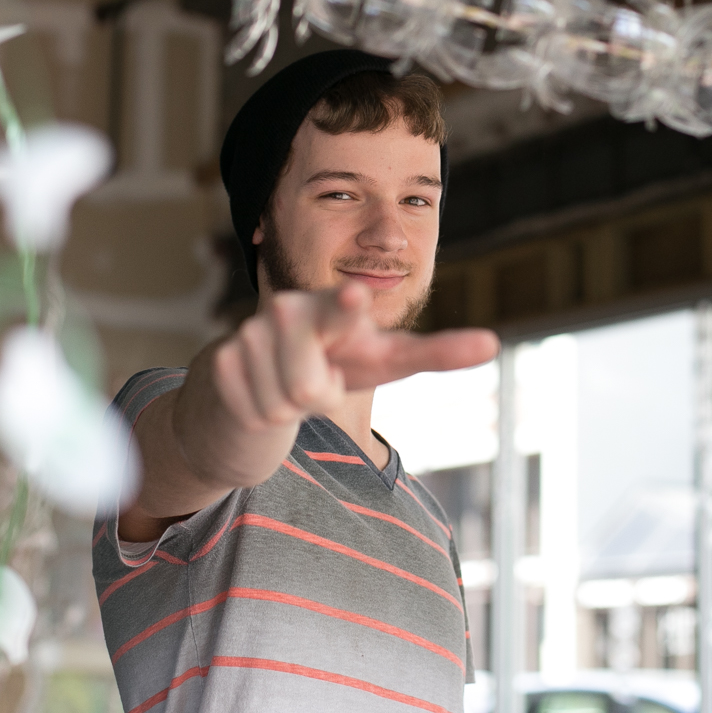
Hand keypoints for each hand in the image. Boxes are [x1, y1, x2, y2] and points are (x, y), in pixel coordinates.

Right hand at [212, 282, 498, 429]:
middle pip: (310, 389)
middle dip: (317, 397)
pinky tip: (257, 391)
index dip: (346, 308)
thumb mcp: (382, 360)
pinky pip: (257, 414)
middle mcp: (289, 311)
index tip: (356, 297)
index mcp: (335, 307)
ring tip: (283, 386)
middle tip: (312, 381)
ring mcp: (248, 334)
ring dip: (289, 408)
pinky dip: (262, 415)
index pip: (345, 311)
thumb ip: (435, 352)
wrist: (253, 386)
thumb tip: (492, 342)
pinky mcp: (219, 361)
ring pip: (285, 404)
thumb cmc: (331, 368)